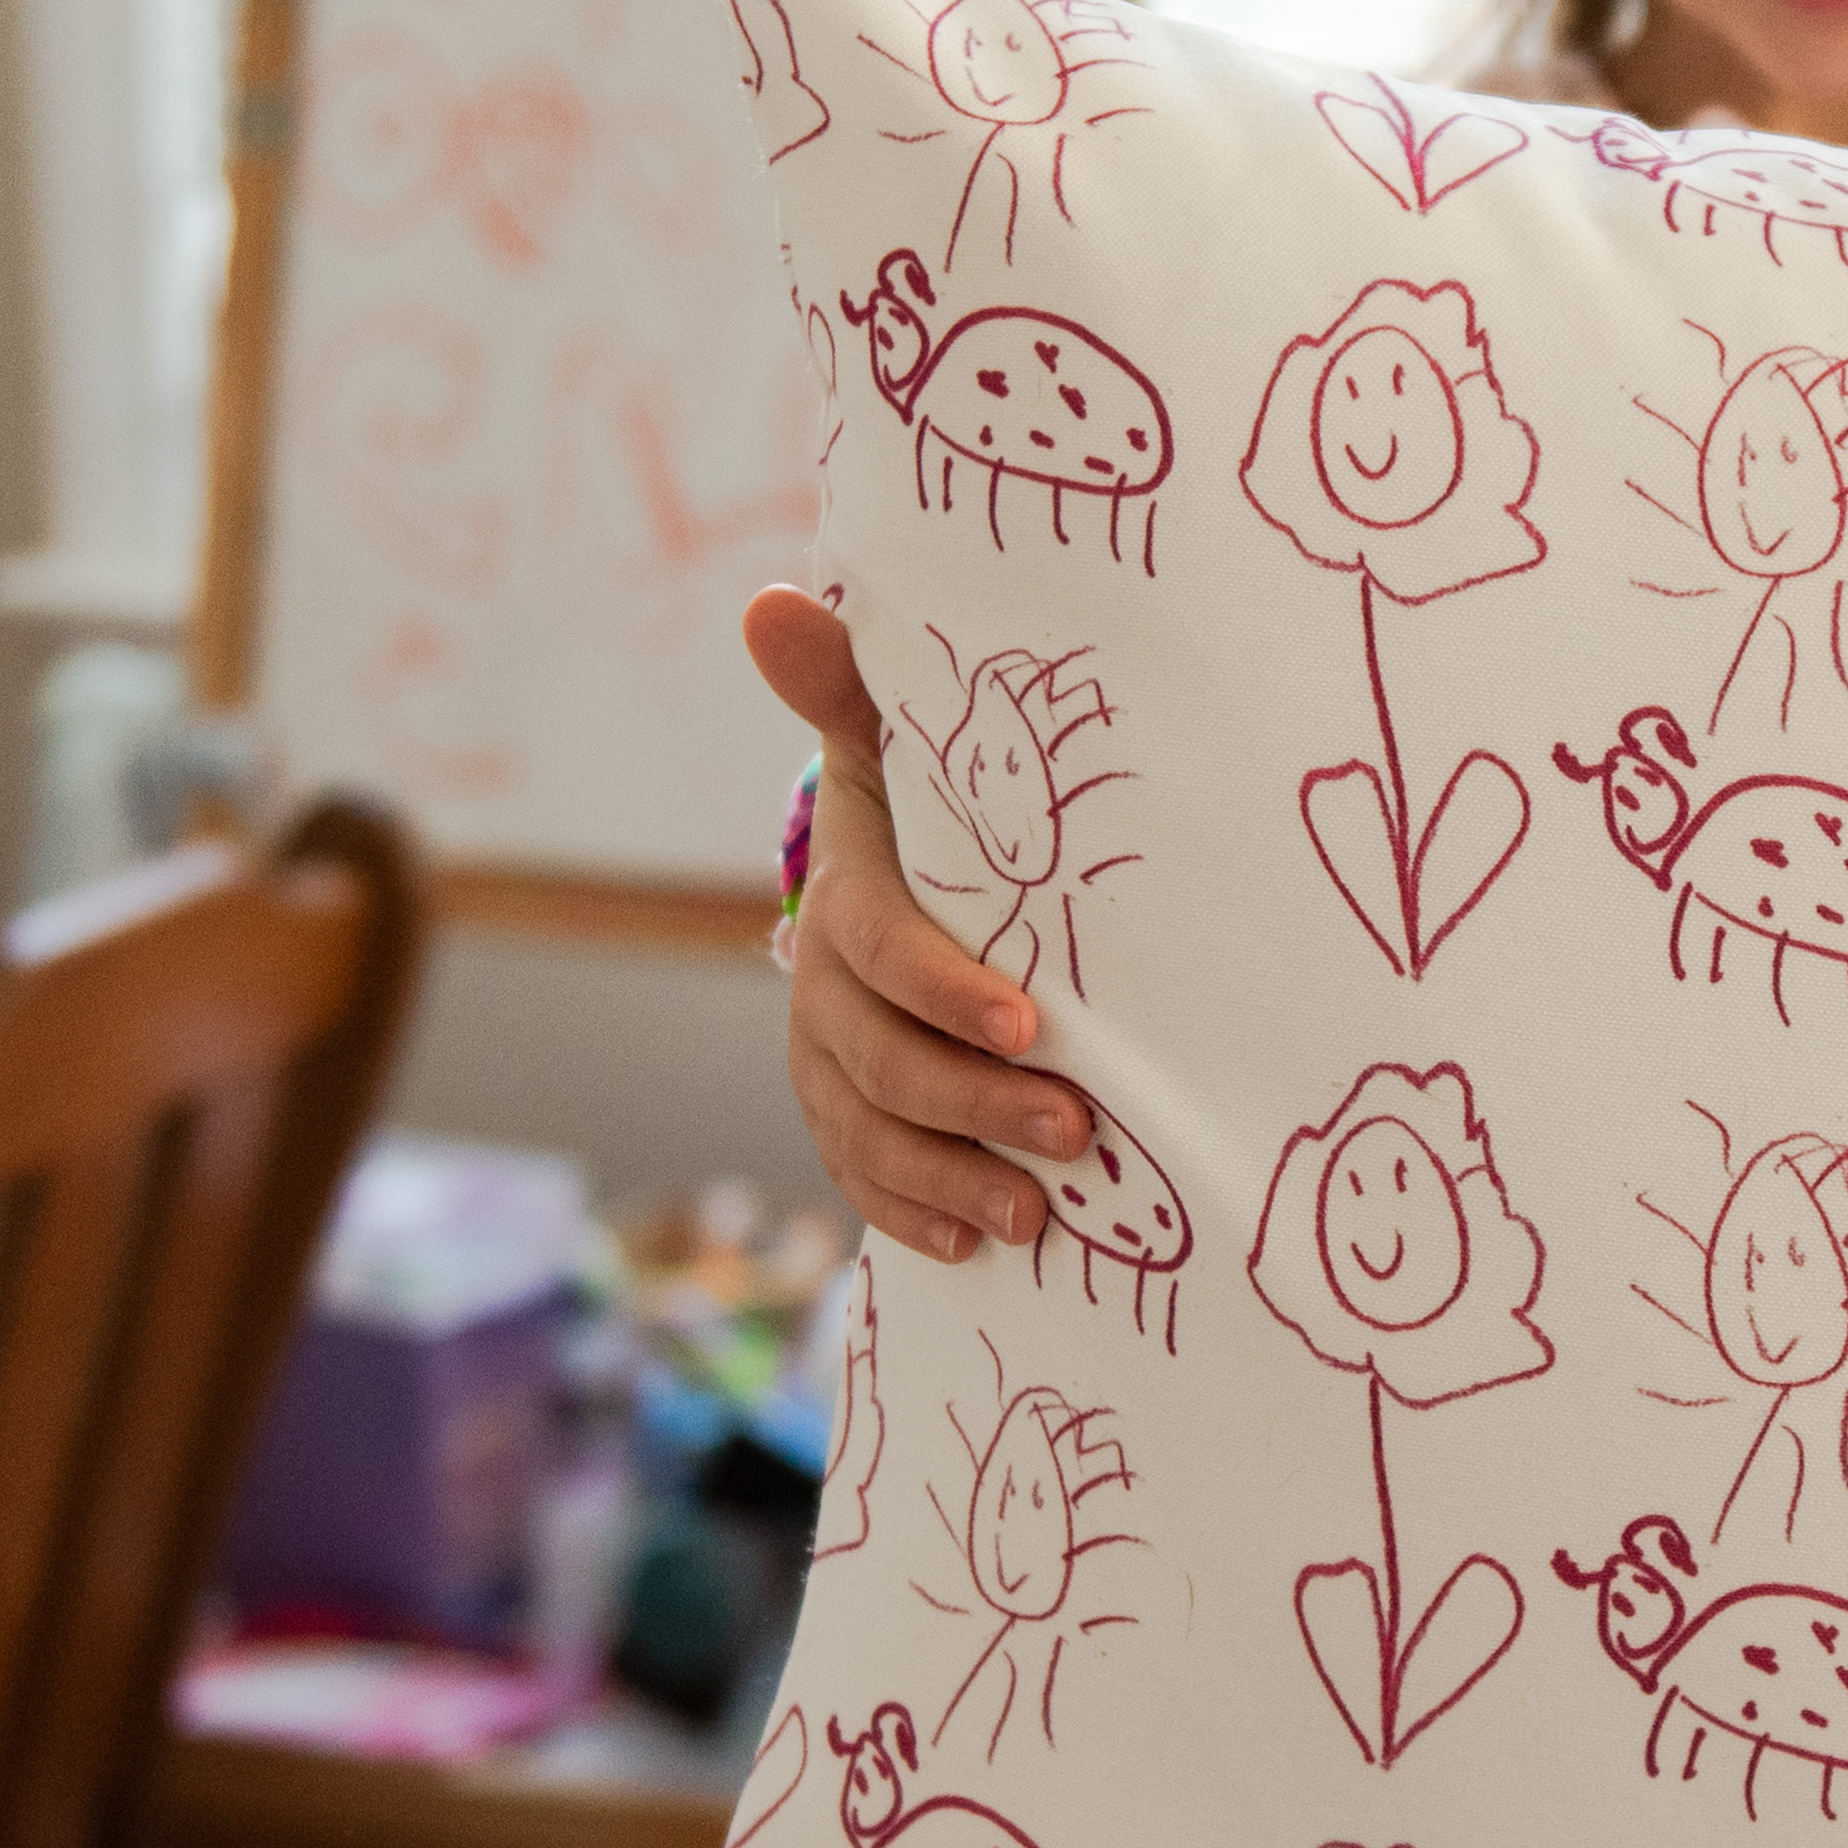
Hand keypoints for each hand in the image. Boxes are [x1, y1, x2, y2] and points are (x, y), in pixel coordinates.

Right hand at [741, 586, 1092, 1261]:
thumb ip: (847, 683)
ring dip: (949, 1177)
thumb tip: (770, 602)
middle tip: (1077, 1134)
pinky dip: (912, 1214)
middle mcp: (823, 986)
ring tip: (1036, 1212)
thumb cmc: (923, 798)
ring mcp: (828, 1059)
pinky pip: (862, 1177)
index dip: (944, 989)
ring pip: (868, 1132)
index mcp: (850, 895)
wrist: (898, 864)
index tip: (1030, 1023)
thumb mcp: (897, 736)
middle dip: (974, 1103)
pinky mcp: (845, 1112)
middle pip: (879, 1061)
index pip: (880, 949)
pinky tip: (973, 1245)